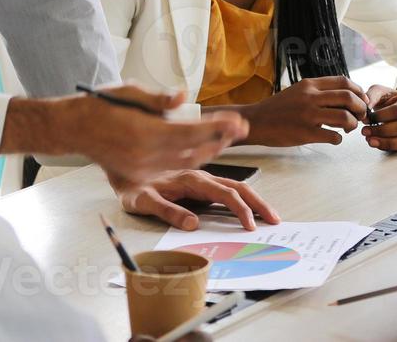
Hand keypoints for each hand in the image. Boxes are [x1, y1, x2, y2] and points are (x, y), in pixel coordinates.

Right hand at [5, 84, 248, 182]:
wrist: (73, 128)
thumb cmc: (101, 105)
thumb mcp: (130, 92)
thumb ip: (159, 98)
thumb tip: (184, 97)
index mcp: (147, 132)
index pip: (192, 131)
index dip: (218, 127)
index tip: (238, 121)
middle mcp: (147, 154)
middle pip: (194, 151)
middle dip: (221, 139)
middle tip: (241, 128)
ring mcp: (142, 168)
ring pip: (186, 163)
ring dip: (210, 151)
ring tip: (227, 138)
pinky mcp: (138, 175)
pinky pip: (172, 170)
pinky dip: (191, 160)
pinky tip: (202, 152)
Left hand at [109, 169, 281, 231]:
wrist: (121, 169)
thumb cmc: (131, 187)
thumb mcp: (143, 202)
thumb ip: (167, 211)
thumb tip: (193, 224)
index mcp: (190, 179)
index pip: (224, 194)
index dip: (240, 210)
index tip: (251, 226)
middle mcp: (199, 176)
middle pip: (237, 187)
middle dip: (258, 203)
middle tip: (275, 220)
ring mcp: (200, 179)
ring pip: (234, 186)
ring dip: (254, 199)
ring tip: (268, 214)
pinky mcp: (198, 184)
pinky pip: (225, 188)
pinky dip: (242, 196)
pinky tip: (249, 205)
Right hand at [238, 76, 367, 146]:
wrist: (255, 121)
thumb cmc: (278, 108)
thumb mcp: (298, 91)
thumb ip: (319, 91)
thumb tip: (345, 97)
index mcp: (310, 84)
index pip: (344, 81)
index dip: (359, 91)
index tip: (361, 100)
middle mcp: (310, 97)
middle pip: (348, 97)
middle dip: (361, 107)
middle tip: (360, 116)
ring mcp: (308, 115)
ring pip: (344, 117)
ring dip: (353, 124)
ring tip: (348, 128)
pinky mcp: (305, 133)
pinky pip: (333, 137)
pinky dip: (339, 139)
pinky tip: (333, 139)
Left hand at [361, 84, 396, 151]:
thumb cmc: (390, 99)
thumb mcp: (380, 92)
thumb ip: (371, 96)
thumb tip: (365, 107)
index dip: (381, 116)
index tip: (366, 119)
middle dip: (382, 131)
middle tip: (365, 131)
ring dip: (387, 142)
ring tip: (370, 140)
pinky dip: (391, 146)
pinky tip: (378, 143)